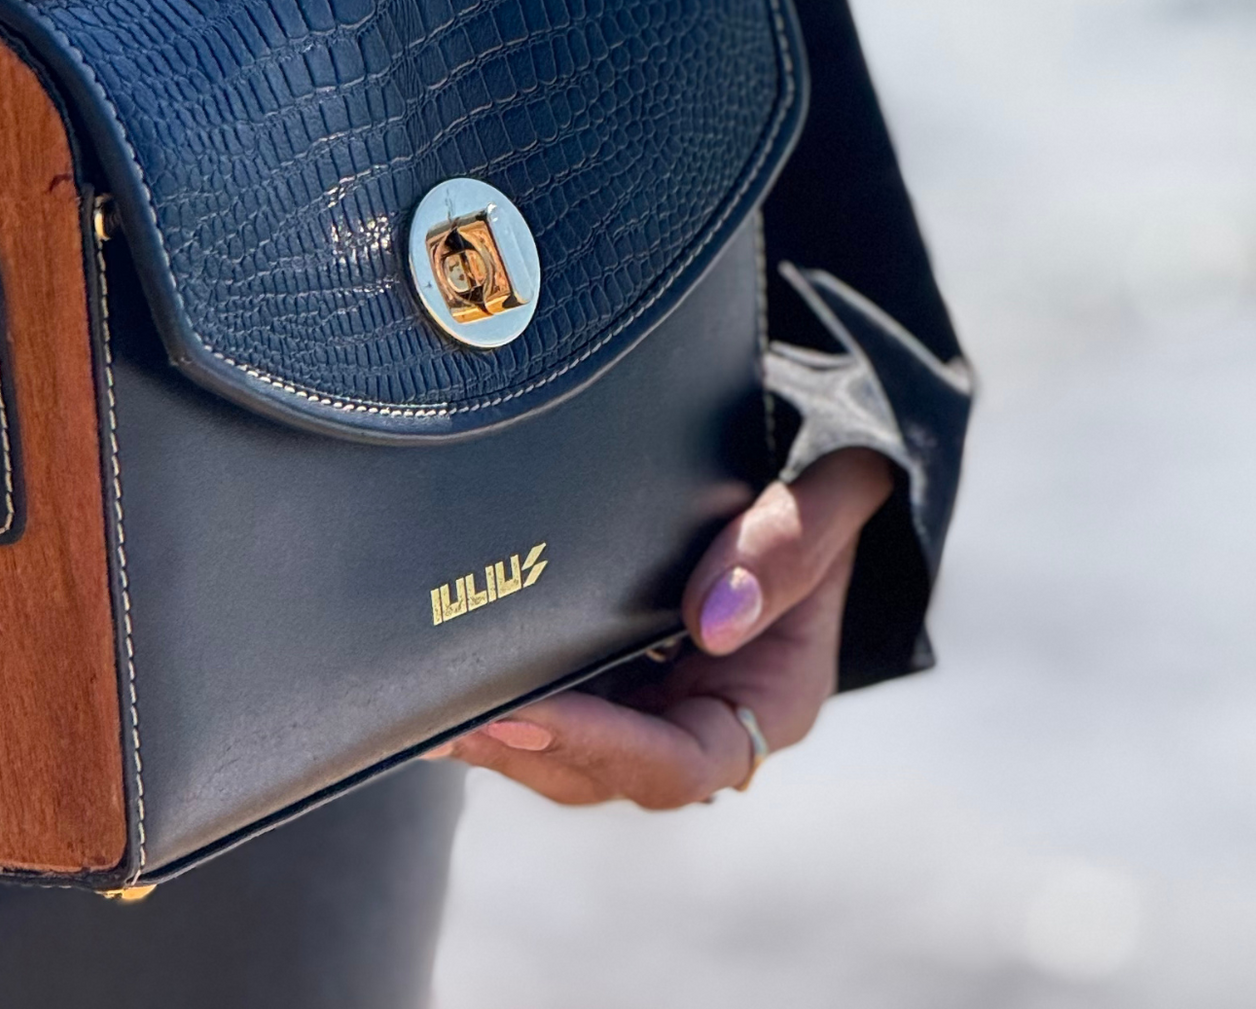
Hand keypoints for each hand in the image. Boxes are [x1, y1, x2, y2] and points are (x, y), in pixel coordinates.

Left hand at [434, 448, 893, 805]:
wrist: (803, 484)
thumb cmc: (823, 497)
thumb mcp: (831, 502)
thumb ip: (789, 548)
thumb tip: (711, 620)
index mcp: (766, 704)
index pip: (680, 763)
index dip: (604, 746)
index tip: (528, 710)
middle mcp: (702, 719)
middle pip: (607, 772)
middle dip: (530, 748)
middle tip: (450, 717)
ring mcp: (652, 702)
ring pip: (568, 752)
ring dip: (500, 739)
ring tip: (424, 714)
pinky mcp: (611, 671)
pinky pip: (553, 701)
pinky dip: (499, 700)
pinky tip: (437, 685)